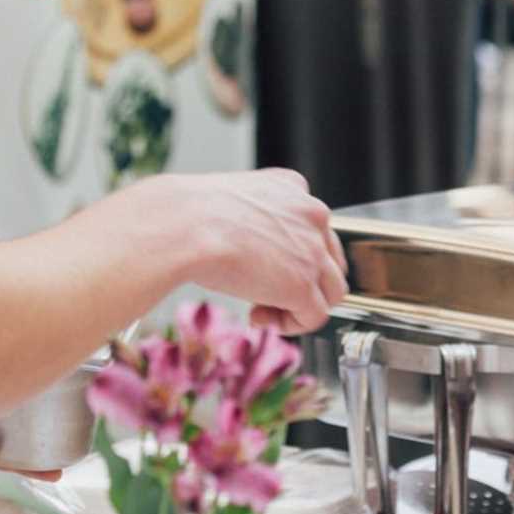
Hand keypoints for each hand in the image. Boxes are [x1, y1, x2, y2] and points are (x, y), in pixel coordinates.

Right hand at [146, 169, 347, 334]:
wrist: (184, 227)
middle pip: (329, 261)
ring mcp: (312, 251)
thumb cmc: (191, 214)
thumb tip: (249, 251)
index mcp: (293, 187)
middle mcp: (311, 215)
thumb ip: (254, 222)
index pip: (314, 229)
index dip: (294, 256)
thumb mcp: (232, 203)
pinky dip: (290, 325)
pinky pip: (314, 317)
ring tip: (263, 310)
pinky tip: (258, 318)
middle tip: (267, 293)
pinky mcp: (303, 285)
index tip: (266, 268)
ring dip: (298, 306)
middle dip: (303, 282)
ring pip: (330, 291)